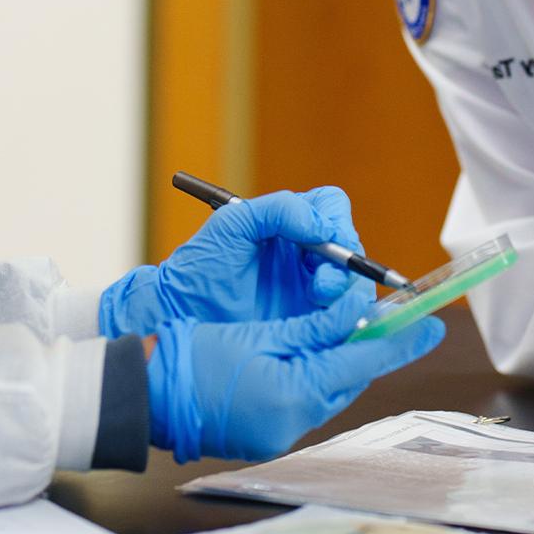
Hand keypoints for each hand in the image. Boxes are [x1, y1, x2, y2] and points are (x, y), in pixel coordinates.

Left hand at [100, 187, 362, 336]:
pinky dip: (346, 318)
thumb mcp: (231, 228)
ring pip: (352, 284)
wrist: (180, 321)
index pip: (331, 208)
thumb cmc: (199, 271)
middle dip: (345, 264)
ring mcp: (311, 289)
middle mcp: (306, 254)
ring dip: (346, 292)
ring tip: (318, 301)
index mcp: (289, 225)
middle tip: (321, 284)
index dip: (337, 221)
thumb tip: (320, 225)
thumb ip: (276, 211)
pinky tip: (328, 324)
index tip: (327, 240)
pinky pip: (345, 317)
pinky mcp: (312, 323)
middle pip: (349, 248)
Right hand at [145, 280, 444, 461]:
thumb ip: (315, 326)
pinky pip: (307, 401)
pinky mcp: (268, 437)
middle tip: (395, 319)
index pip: (363, 360)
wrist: (143, 396)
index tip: (434, 324)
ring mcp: (281, 434)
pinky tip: (310, 354)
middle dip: (371, 347)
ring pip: (330, 388)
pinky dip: (315, 375)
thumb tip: (357, 312)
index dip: (401, 340)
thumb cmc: (192, 357)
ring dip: (341, 359)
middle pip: (351, 377)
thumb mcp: (260, 333)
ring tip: (349, 329)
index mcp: (295, 392)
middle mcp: (295, 421)